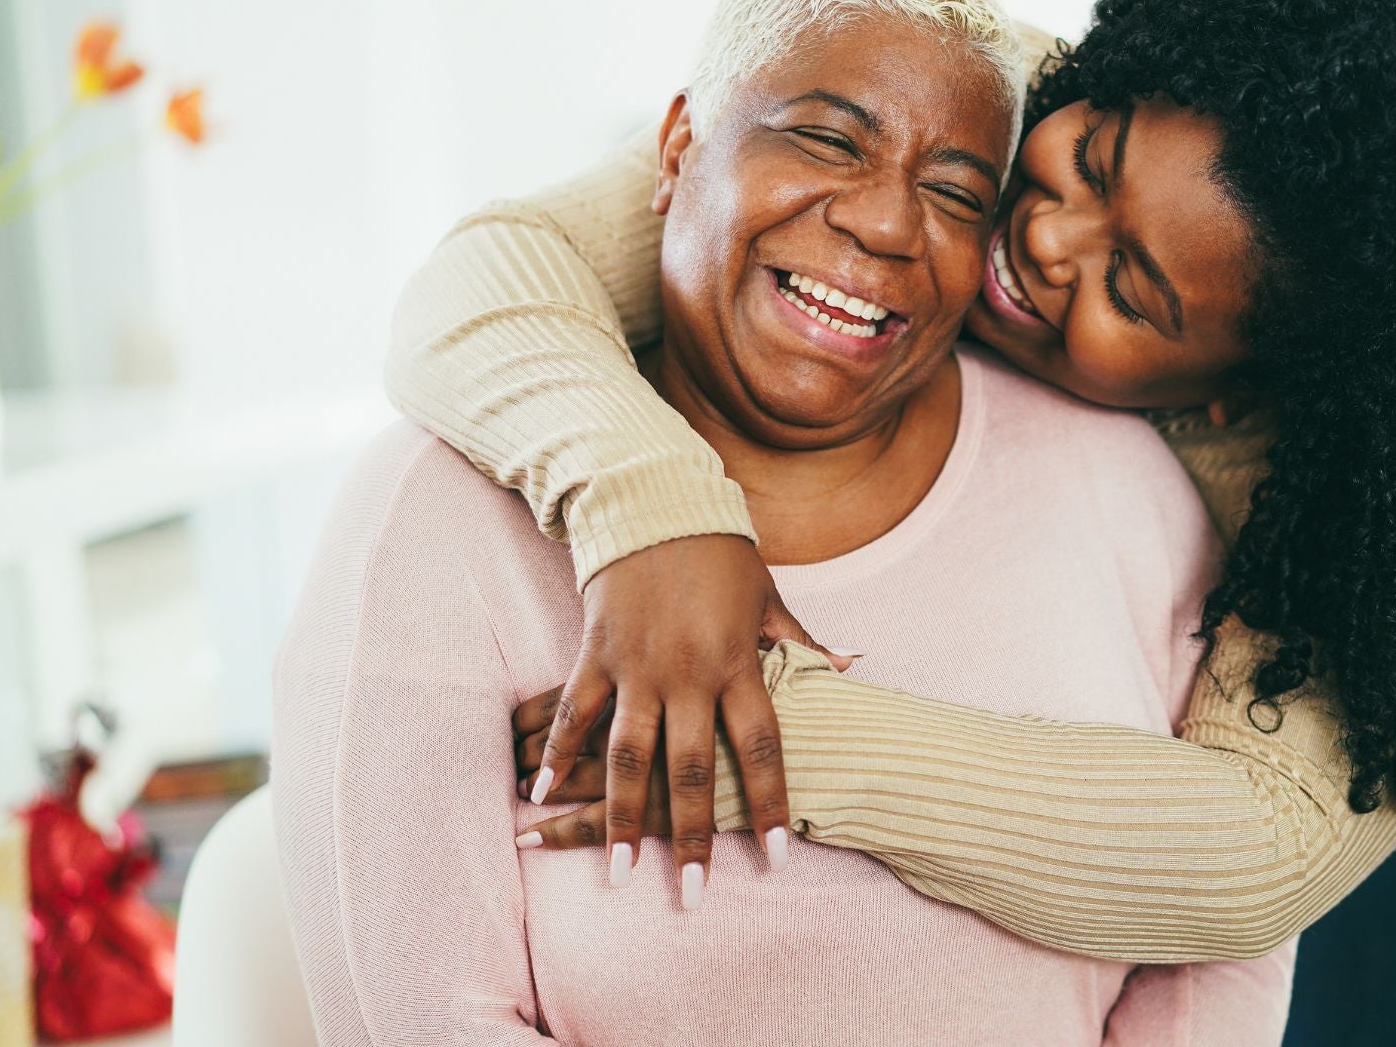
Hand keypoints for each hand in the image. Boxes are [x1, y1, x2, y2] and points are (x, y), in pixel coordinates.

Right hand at [516, 534, 849, 906]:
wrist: (654, 498)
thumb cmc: (719, 552)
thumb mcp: (768, 597)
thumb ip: (801, 645)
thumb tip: (852, 670)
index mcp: (737, 662)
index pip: (761, 747)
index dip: (768, 803)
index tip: (775, 856)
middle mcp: (686, 673)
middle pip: (689, 769)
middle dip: (691, 836)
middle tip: (693, 896)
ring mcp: (635, 665)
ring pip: (627, 755)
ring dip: (621, 817)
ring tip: (621, 873)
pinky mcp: (594, 652)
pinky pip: (575, 713)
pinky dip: (559, 755)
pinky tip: (543, 795)